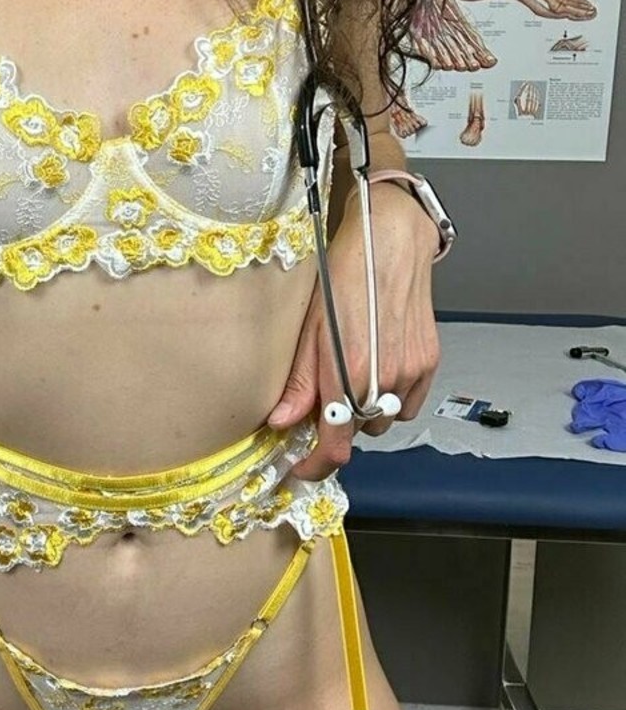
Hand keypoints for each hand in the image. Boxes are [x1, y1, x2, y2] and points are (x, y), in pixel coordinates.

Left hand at [264, 184, 440, 480]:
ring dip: (365, 410)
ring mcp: (411, 371)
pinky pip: (409, 403)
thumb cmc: (344, 276)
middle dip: (338, 425)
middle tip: (322, 399)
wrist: (389, 242)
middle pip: (358, 434)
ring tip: (352, 374)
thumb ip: (298, 382)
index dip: (315, 466)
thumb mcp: (308, 328)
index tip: (300, 467)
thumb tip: (281, 422)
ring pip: (384, 420)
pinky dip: (392, 397)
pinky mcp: (429, 361)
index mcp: (347, 372)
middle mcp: (384, 378)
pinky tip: (378, 369)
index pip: (335, 446)